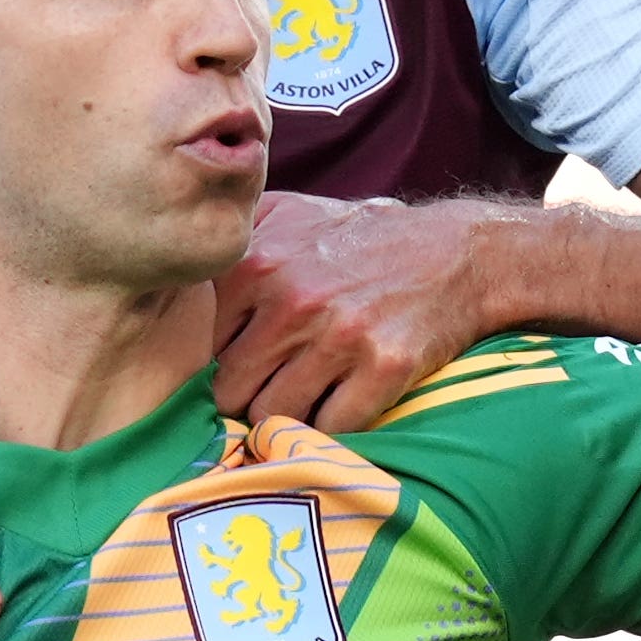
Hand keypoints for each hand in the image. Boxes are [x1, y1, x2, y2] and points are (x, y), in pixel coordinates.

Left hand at [213, 192, 515, 426]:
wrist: (459, 253)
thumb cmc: (363, 238)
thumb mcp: (291, 211)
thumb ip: (233, 233)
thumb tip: (180, 255)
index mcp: (258, 264)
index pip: (203, 346)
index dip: (218, 361)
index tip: (239, 364)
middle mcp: (293, 302)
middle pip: (230, 391)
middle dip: (246, 397)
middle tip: (269, 392)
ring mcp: (339, 337)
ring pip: (272, 416)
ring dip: (284, 418)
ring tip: (303, 401)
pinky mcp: (384, 368)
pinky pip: (328, 428)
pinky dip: (329, 428)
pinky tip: (340, 406)